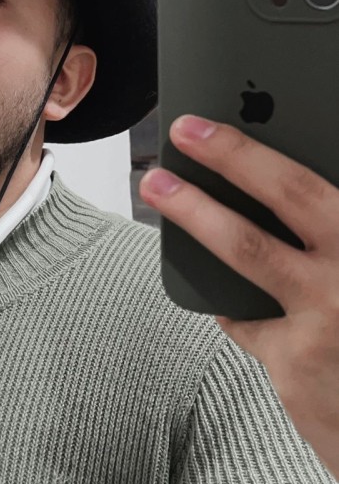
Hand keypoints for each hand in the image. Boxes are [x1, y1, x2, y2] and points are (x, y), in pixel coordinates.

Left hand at [139, 114, 338, 480]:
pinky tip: (225, 296)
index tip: (238, 119)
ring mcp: (327, 317)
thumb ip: (331, 235)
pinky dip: (233, 304)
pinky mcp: (296, 364)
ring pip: (246, 249)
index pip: (317, 180)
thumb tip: (294, 197)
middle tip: (186, 129)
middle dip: (231, 153)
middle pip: (288, 192)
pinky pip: (245, 318)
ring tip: (161, 188)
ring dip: (195, 211)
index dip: (272, 145)